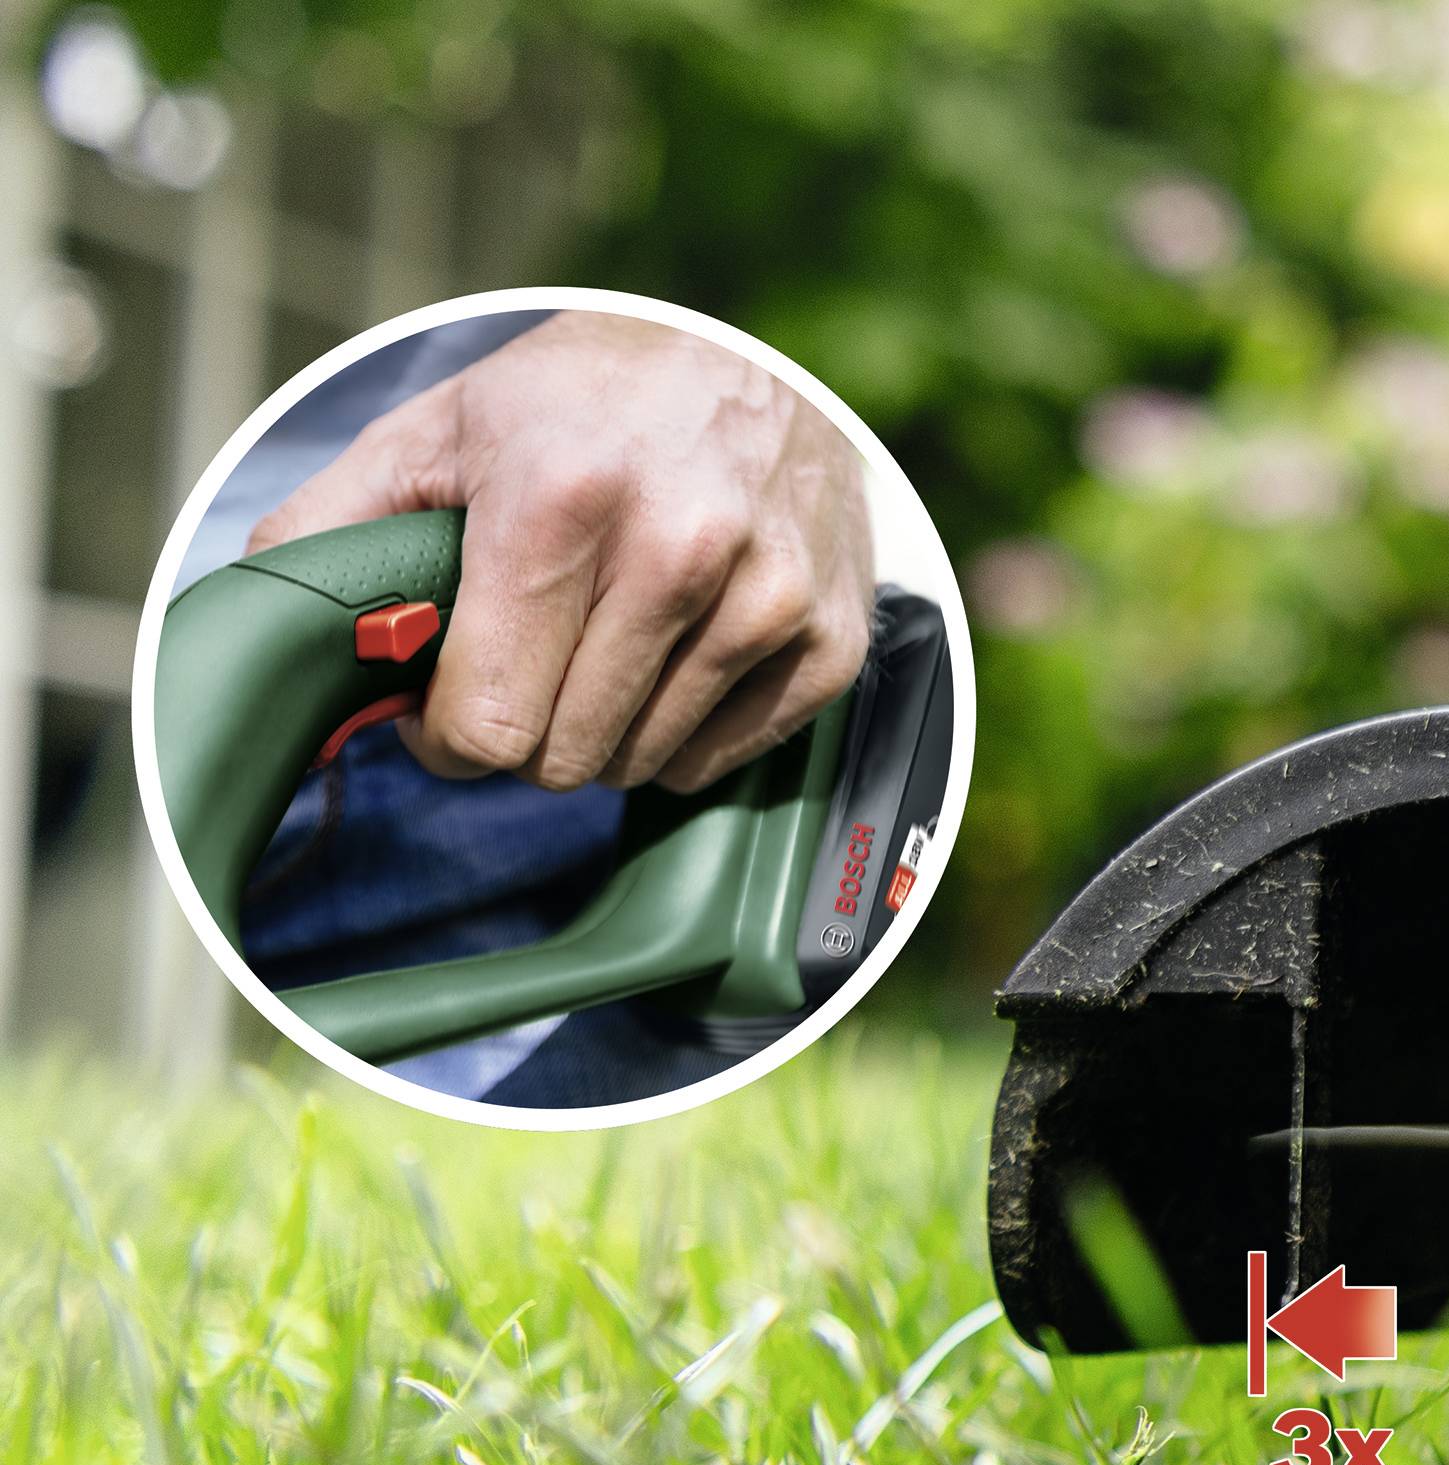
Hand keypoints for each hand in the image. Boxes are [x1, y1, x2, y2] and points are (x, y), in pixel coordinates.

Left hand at [251, 311, 874, 793]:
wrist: (742, 358)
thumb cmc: (575, 404)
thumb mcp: (434, 433)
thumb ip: (332, 529)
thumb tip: (263, 629)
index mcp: (561, 500)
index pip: (489, 725)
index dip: (448, 733)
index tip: (449, 700)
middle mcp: (679, 549)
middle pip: (564, 759)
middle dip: (527, 729)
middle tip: (530, 660)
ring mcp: (767, 595)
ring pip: (641, 765)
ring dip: (604, 729)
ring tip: (604, 644)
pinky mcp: (828, 634)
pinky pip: (719, 759)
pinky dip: (682, 731)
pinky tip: (673, 656)